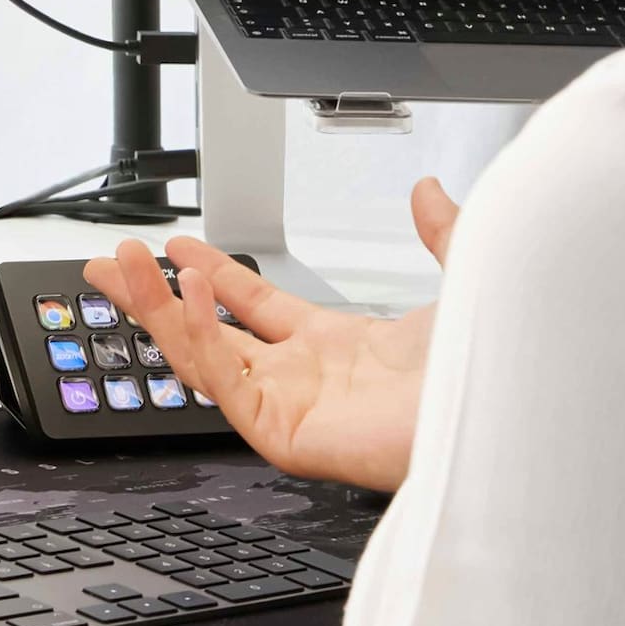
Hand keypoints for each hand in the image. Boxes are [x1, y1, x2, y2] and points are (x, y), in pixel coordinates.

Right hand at [86, 177, 459, 492]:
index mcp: (340, 350)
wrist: (512, 417)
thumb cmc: (496, 370)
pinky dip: (201, 335)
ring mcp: (293, 410)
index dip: (214, 276)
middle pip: (208, 336)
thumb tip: (427, 190)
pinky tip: (188, 290)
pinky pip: (225, 382)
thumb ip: (442, 233)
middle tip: (112, 261)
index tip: (178, 247)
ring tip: (121, 266)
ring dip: (158, 310)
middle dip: (154, 298)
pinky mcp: (286, 435)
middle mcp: (307, 382)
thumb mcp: (466, 279)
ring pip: (202, 358)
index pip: (256, 310)